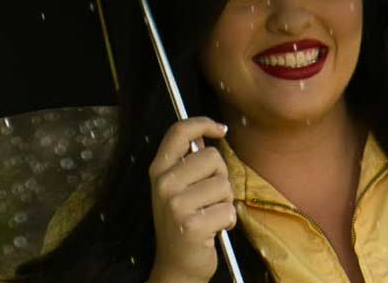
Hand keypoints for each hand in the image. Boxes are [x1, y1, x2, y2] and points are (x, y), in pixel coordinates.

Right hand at [146, 117, 235, 282]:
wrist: (176, 264)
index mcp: (159, 170)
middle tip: (209, 198)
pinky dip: (228, 221)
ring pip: (224, 185)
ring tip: (209, 214)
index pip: (179, 132)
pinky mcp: (191, 225)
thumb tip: (212, 133)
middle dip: (221, 177)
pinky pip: (228, 210)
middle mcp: (164, 184)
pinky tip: (214, 229)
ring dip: (225, 202)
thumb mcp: (177, 187)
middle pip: (213, 157)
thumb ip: (189, 162)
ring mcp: (175, 205)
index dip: (203, 123)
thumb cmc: (183, 222)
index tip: (219, 129)